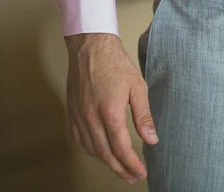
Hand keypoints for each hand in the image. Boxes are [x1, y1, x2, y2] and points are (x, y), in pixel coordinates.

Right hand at [65, 33, 157, 184]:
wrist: (91, 47)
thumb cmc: (116, 63)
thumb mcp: (138, 87)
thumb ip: (143, 115)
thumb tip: (151, 139)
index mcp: (110, 112)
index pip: (121, 148)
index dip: (132, 164)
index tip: (141, 172)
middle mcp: (91, 118)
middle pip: (105, 154)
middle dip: (121, 169)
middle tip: (133, 177)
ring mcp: (79, 116)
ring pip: (91, 149)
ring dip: (106, 162)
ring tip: (120, 169)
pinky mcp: (72, 112)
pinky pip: (79, 139)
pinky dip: (91, 151)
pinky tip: (100, 153)